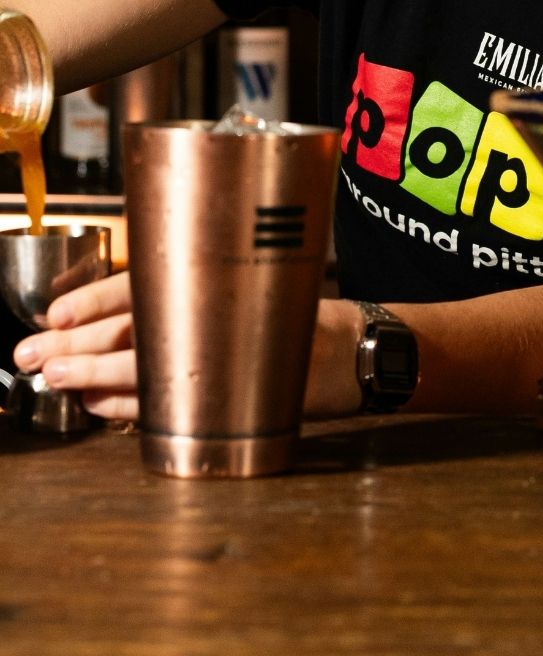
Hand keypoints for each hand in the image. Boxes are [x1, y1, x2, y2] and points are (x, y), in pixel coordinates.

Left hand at [14, 277, 365, 421]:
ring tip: (54, 379)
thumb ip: (196, 298)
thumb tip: (112, 321)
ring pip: (141, 369)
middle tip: (32, 354)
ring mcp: (224, 359)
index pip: (144, 288)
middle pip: (133, 330)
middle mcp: (217, 320)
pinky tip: (96, 404)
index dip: (93, 301)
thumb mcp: (255, 291)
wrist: (362, 353)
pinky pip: (165, 404)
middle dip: (75, 343)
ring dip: (91, 376)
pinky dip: (126, 405)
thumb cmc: (305, 323)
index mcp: (219, 285)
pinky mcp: (231, 396)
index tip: (55, 313)